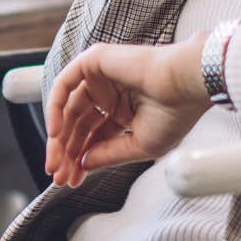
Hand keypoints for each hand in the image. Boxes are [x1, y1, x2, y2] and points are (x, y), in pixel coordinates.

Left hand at [43, 36, 210, 187]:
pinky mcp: (94, 61)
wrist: (186, 86)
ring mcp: (100, 77)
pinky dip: (54, 109)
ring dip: (58, 136)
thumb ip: (109, 154)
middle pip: (77, 125)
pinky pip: (64, 85)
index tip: (71, 180)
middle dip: (66, 152)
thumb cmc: (176, 112)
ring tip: (57, 161)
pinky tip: (55, 134)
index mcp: (123, 110)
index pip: (93, 136)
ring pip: (68, 108)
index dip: (80, 158)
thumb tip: (83, 163)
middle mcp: (110, 93)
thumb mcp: (139, 145)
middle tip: (60, 174)